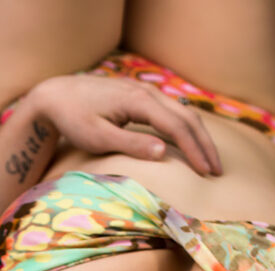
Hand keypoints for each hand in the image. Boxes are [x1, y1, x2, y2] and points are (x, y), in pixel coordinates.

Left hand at [30, 74, 221, 176]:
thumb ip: (131, 144)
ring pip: (183, 114)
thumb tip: (164, 153)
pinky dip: (186, 130)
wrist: (56, 96)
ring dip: (199, 137)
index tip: (206, 173)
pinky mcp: (140, 99)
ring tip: (209, 161)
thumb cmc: (74, 119)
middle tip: (217, 171)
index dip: (194, 150)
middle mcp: (146, 93)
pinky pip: (172, 113)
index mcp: (139, 101)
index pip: (177, 126)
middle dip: (204, 145)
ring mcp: (145, 94)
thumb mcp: (99, 137)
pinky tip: (191, 145)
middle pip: (187, 117)